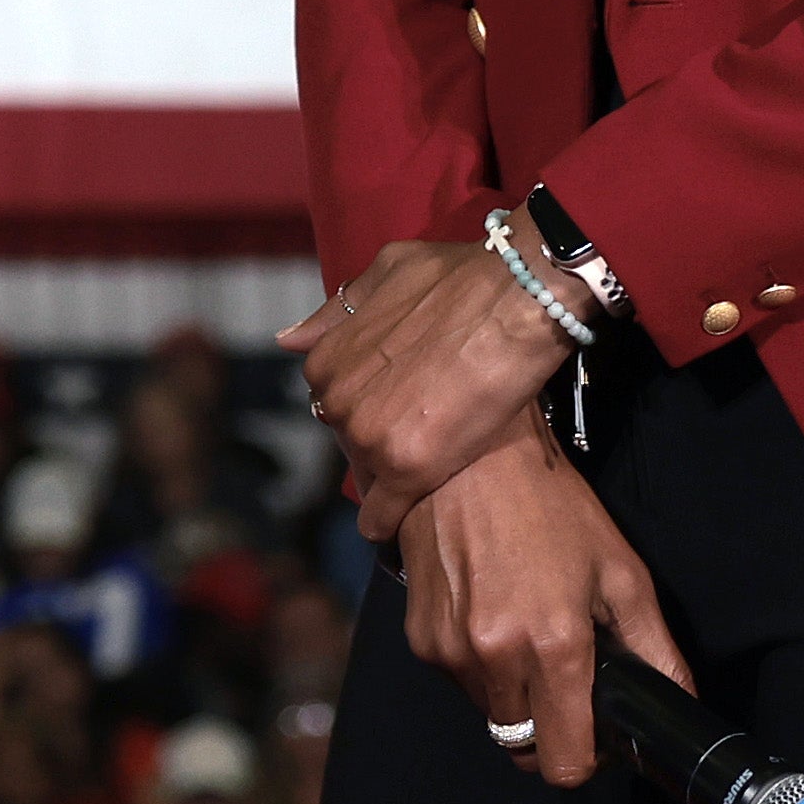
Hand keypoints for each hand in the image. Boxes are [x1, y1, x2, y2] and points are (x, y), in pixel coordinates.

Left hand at [284, 231, 570, 541]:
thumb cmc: (456, 280)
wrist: (515, 302)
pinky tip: (398, 528)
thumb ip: (335, 312)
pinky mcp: (406, 469)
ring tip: (427, 467)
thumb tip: (288, 340)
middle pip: (350, 437)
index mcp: (327, 360)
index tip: (394, 405)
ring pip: (369, 473)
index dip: (368, 402)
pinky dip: (388, 523)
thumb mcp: (383, 275)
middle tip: (421, 431)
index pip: (335, 399)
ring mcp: (369, 437)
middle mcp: (337, 401)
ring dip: (392, 472)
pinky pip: (382, 515)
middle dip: (380, 435)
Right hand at [396, 436, 684, 787]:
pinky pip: (458, 679)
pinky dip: (478, 665)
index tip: (594, 733)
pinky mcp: (420, 636)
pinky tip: (489, 614)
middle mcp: (495, 658)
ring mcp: (449, 649)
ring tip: (524, 632)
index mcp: (554, 647)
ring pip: (490, 714)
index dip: (587, 758)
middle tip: (563, 680)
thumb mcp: (620, 572)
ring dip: (512, 694)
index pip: (565, 763)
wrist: (466, 458)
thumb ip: (655, 649)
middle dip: (548, 727)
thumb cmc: (551, 508)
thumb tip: (679, 702)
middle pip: (524, 747)